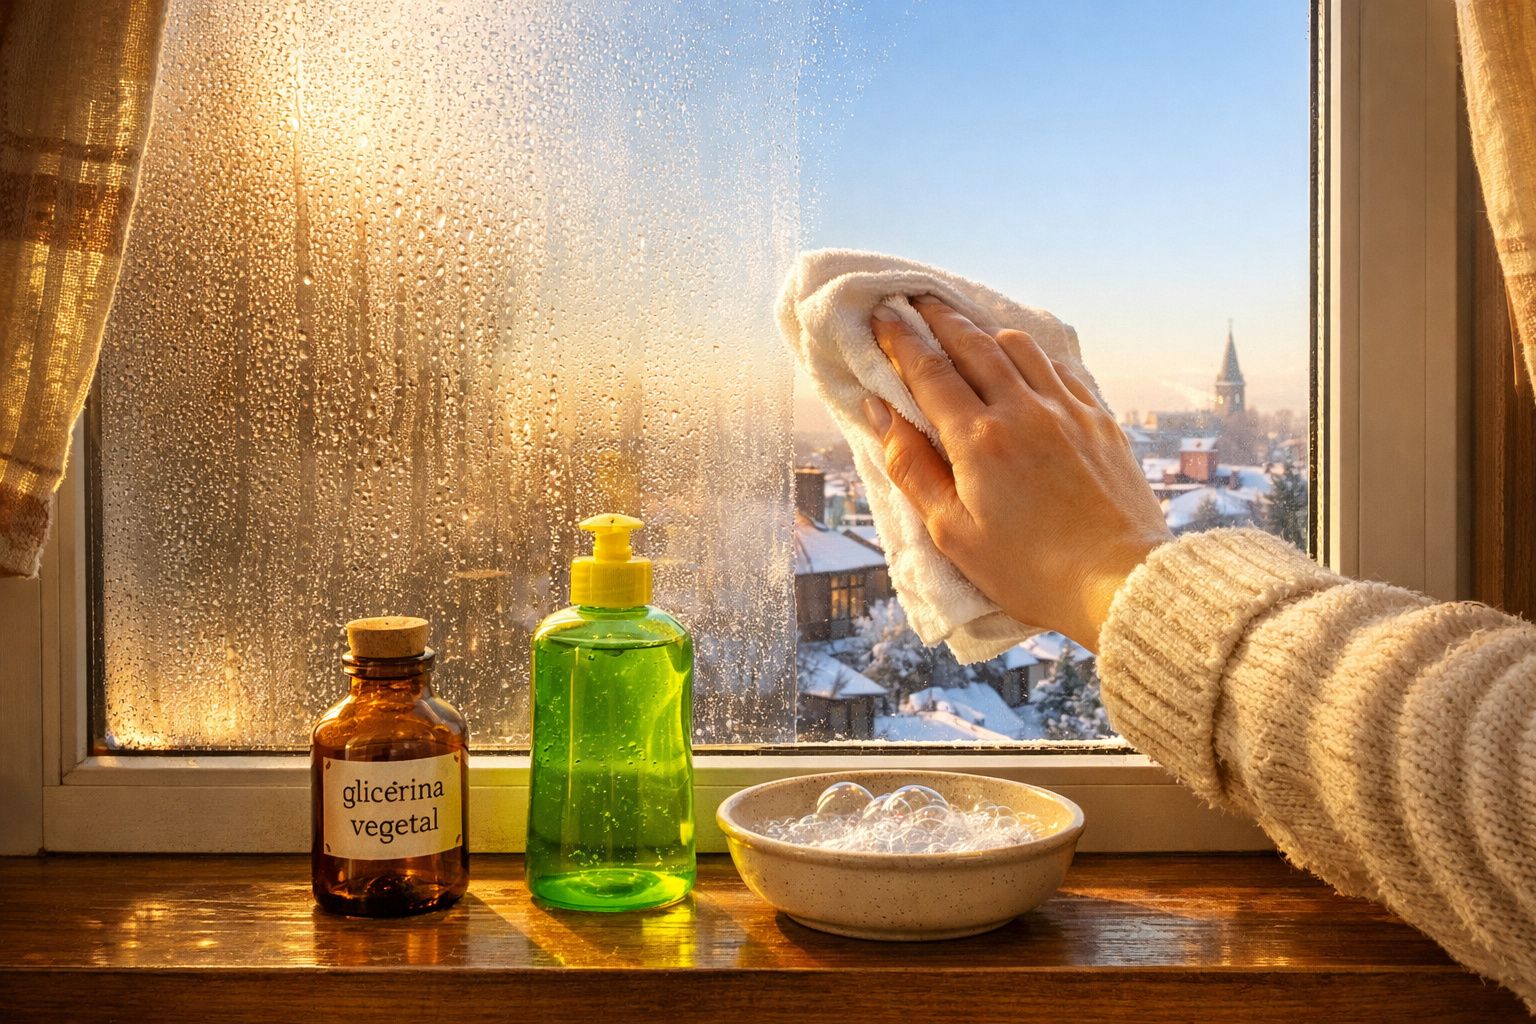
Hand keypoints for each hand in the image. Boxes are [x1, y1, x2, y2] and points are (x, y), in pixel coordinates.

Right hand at [863, 296, 1169, 650]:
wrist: (1121, 583)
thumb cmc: (1030, 571)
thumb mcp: (953, 533)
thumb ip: (912, 469)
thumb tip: (880, 415)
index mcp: (979, 441)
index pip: (929, 372)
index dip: (900, 340)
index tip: (882, 316)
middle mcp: (1024, 411)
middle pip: (973, 344)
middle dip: (939, 318)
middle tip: (915, 301)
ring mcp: (1068, 411)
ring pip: (1020, 347)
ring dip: (985, 330)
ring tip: (966, 327)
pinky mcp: (1100, 422)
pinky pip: (1060, 369)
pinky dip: (1032, 355)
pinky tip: (1024, 362)